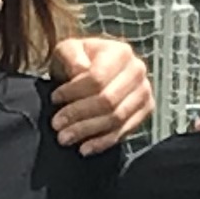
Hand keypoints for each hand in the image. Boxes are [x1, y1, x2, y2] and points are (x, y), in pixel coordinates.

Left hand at [45, 34, 152, 149]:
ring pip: (115, 118)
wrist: (95, 72)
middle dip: (78, 114)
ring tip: (64, 138)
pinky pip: (124, 131)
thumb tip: (80, 70)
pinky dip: (103, 142)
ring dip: (87, 131)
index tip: (54, 99)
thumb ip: (70, 54)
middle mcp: (137, 70)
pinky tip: (84, 148)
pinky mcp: (145, 111)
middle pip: (107, 100)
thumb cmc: (78, 61)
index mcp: (121, 52)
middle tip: (56, 125)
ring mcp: (144, 92)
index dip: (74, 91)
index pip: (97, 77)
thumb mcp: (68, 49)